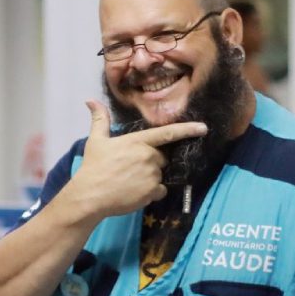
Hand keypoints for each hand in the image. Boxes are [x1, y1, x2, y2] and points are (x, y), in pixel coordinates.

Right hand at [66, 101, 206, 219]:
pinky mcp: (152, 191)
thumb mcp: (96, 140)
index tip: (203, 128)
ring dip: (150, 178)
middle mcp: (149, 156)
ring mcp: (152, 175)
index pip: (168, 133)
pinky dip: (151, 193)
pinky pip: (160, 191)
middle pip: (162, 158)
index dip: (188, 129)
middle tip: (131, 168)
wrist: (90, 195)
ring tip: (129, 182)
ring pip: (160, 175)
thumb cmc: (93, 166)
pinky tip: (134, 193)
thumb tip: (91, 100)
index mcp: (138, 141)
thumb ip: (100, 119)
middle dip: (152, 162)